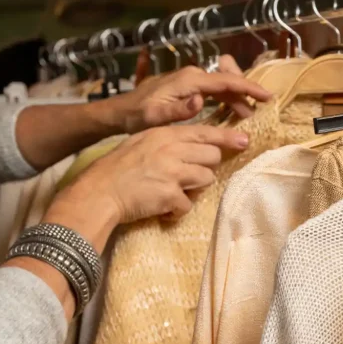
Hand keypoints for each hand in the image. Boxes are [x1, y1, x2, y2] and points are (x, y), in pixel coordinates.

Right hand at [54, 123, 249, 230]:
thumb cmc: (115, 169)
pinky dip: (176, 211)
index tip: (244, 140)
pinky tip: (161, 209)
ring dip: (193, 190)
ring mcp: (172, 172)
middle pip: (212, 156)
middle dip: (204, 168)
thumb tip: (192, 147)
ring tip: (171, 194)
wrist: (98, 193)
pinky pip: (188, 205)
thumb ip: (166, 142)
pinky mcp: (170, 195)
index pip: (205, 132)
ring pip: (206, 180)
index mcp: (164, 134)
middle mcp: (171, 149)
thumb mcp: (141, 143)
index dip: (227, 137)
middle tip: (186, 178)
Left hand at [114, 56, 271, 132]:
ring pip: (221, 85)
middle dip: (246, 93)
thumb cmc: (136, 116)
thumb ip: (179, 110)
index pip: (225, 81)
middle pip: (227, 80)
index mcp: (188, 80)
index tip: (267, 96)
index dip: (248, 88)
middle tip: (262, 108)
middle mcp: (191, 75)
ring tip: (249, 113)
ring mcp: (189, 79)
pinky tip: (232, 110)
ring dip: (237, 97)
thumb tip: (201, 101)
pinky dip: (226, 98)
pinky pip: (213, 89)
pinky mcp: (187, 86)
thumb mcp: (155, 117)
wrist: (120, 111)